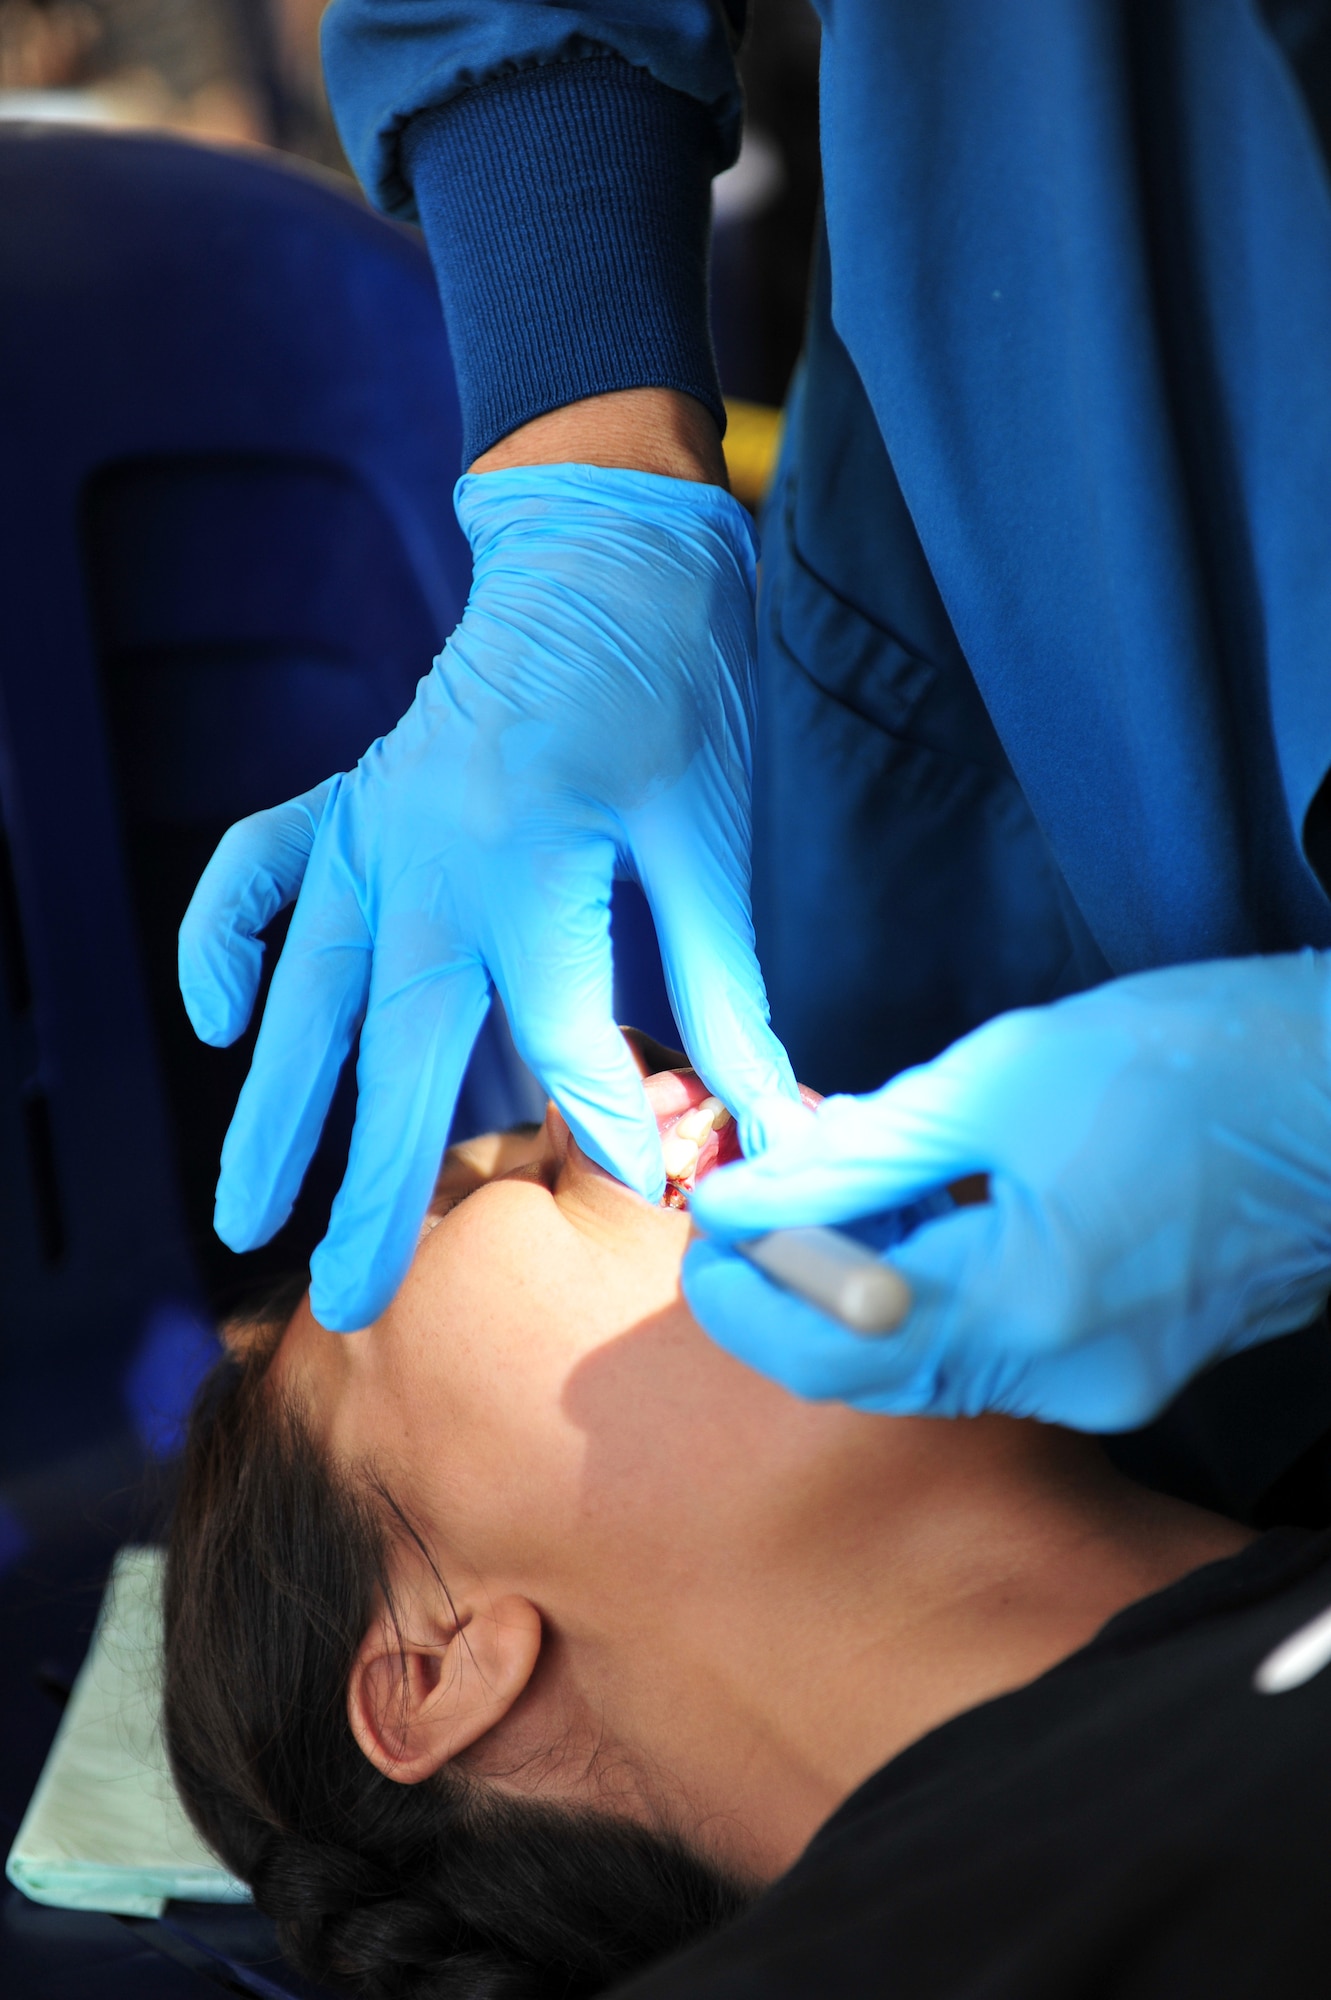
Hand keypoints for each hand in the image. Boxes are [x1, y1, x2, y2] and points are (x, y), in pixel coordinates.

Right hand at [179, 461, 797, 1330]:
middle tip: (347, 1302)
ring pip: (304, 991)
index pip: (561, 1042)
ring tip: (238, 1214)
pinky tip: (220, 1019)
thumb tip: (776, 1120)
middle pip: (396, 1051)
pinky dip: (221, 939)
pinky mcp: (344, 799)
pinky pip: (253, 872)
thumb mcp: (711, 840)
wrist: (603, 551)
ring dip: (273, 1105)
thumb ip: (727, 991)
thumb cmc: (674, 692)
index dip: (608, 1131)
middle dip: (372, 1186)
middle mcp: (426, 857)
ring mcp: (369, 827)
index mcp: (534, 864)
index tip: (641, 1210)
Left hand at [686, 953, 1330, 1429]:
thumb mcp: (996, 1078)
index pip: (824, 1358)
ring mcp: (1104, 1384)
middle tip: (779, 1185)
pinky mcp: (1130, 1365)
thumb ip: (855, 1156)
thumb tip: (746, 1198)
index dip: (742, 1303)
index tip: (710, 1233)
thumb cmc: (1189, 1064)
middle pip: (872, 1364)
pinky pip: (997, 1343)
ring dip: (872, 1276)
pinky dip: (946, 1282)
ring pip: (933, 1354)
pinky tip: (950, 1197)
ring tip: (872, 1169)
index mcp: (1023, 1308)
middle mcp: (1063, 1378)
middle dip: (803, 1281)